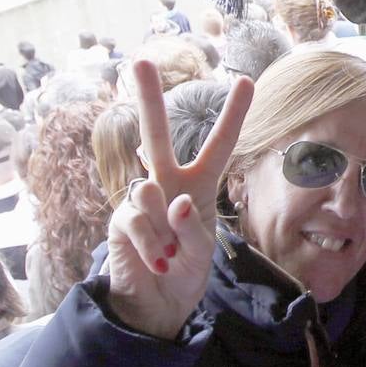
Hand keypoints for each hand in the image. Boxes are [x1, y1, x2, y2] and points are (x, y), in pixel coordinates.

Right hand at [105, 60, 252, 338]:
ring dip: (166, 226)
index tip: (245, 81)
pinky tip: (159, 262)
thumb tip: (169, 198)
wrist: (158, 305)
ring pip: (150, 191)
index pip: (218, 146)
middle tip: (140, 61)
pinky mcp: (120, 222)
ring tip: (171, 251)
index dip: (233, 115)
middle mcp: (167, 184)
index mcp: (198, 184)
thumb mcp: (202, 249)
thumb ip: (191, 224)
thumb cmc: (186, 269)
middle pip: (156, 137)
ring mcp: (140, 201)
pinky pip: (138, 223)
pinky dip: (154, 246)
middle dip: (148, 99)